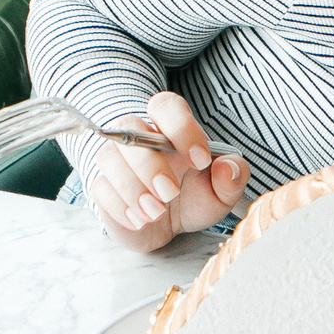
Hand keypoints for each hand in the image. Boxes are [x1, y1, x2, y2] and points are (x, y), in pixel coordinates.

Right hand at [83, 91, 248, 253]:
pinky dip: (120, 207)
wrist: (167, 228)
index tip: (200, 160)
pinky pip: (100, 187)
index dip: (182, 127)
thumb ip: (233, 177)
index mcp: (171, 129)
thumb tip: (228, 166)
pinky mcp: (102, 187)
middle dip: (150, 163)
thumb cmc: (193, 198)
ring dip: (133, 187)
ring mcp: (117, 161)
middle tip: (170, 193)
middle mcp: (139, 138)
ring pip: (109, 156)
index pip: (166, 105)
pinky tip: (140, 221)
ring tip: (156, 213)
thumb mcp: (221, 193)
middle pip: (130, 127)